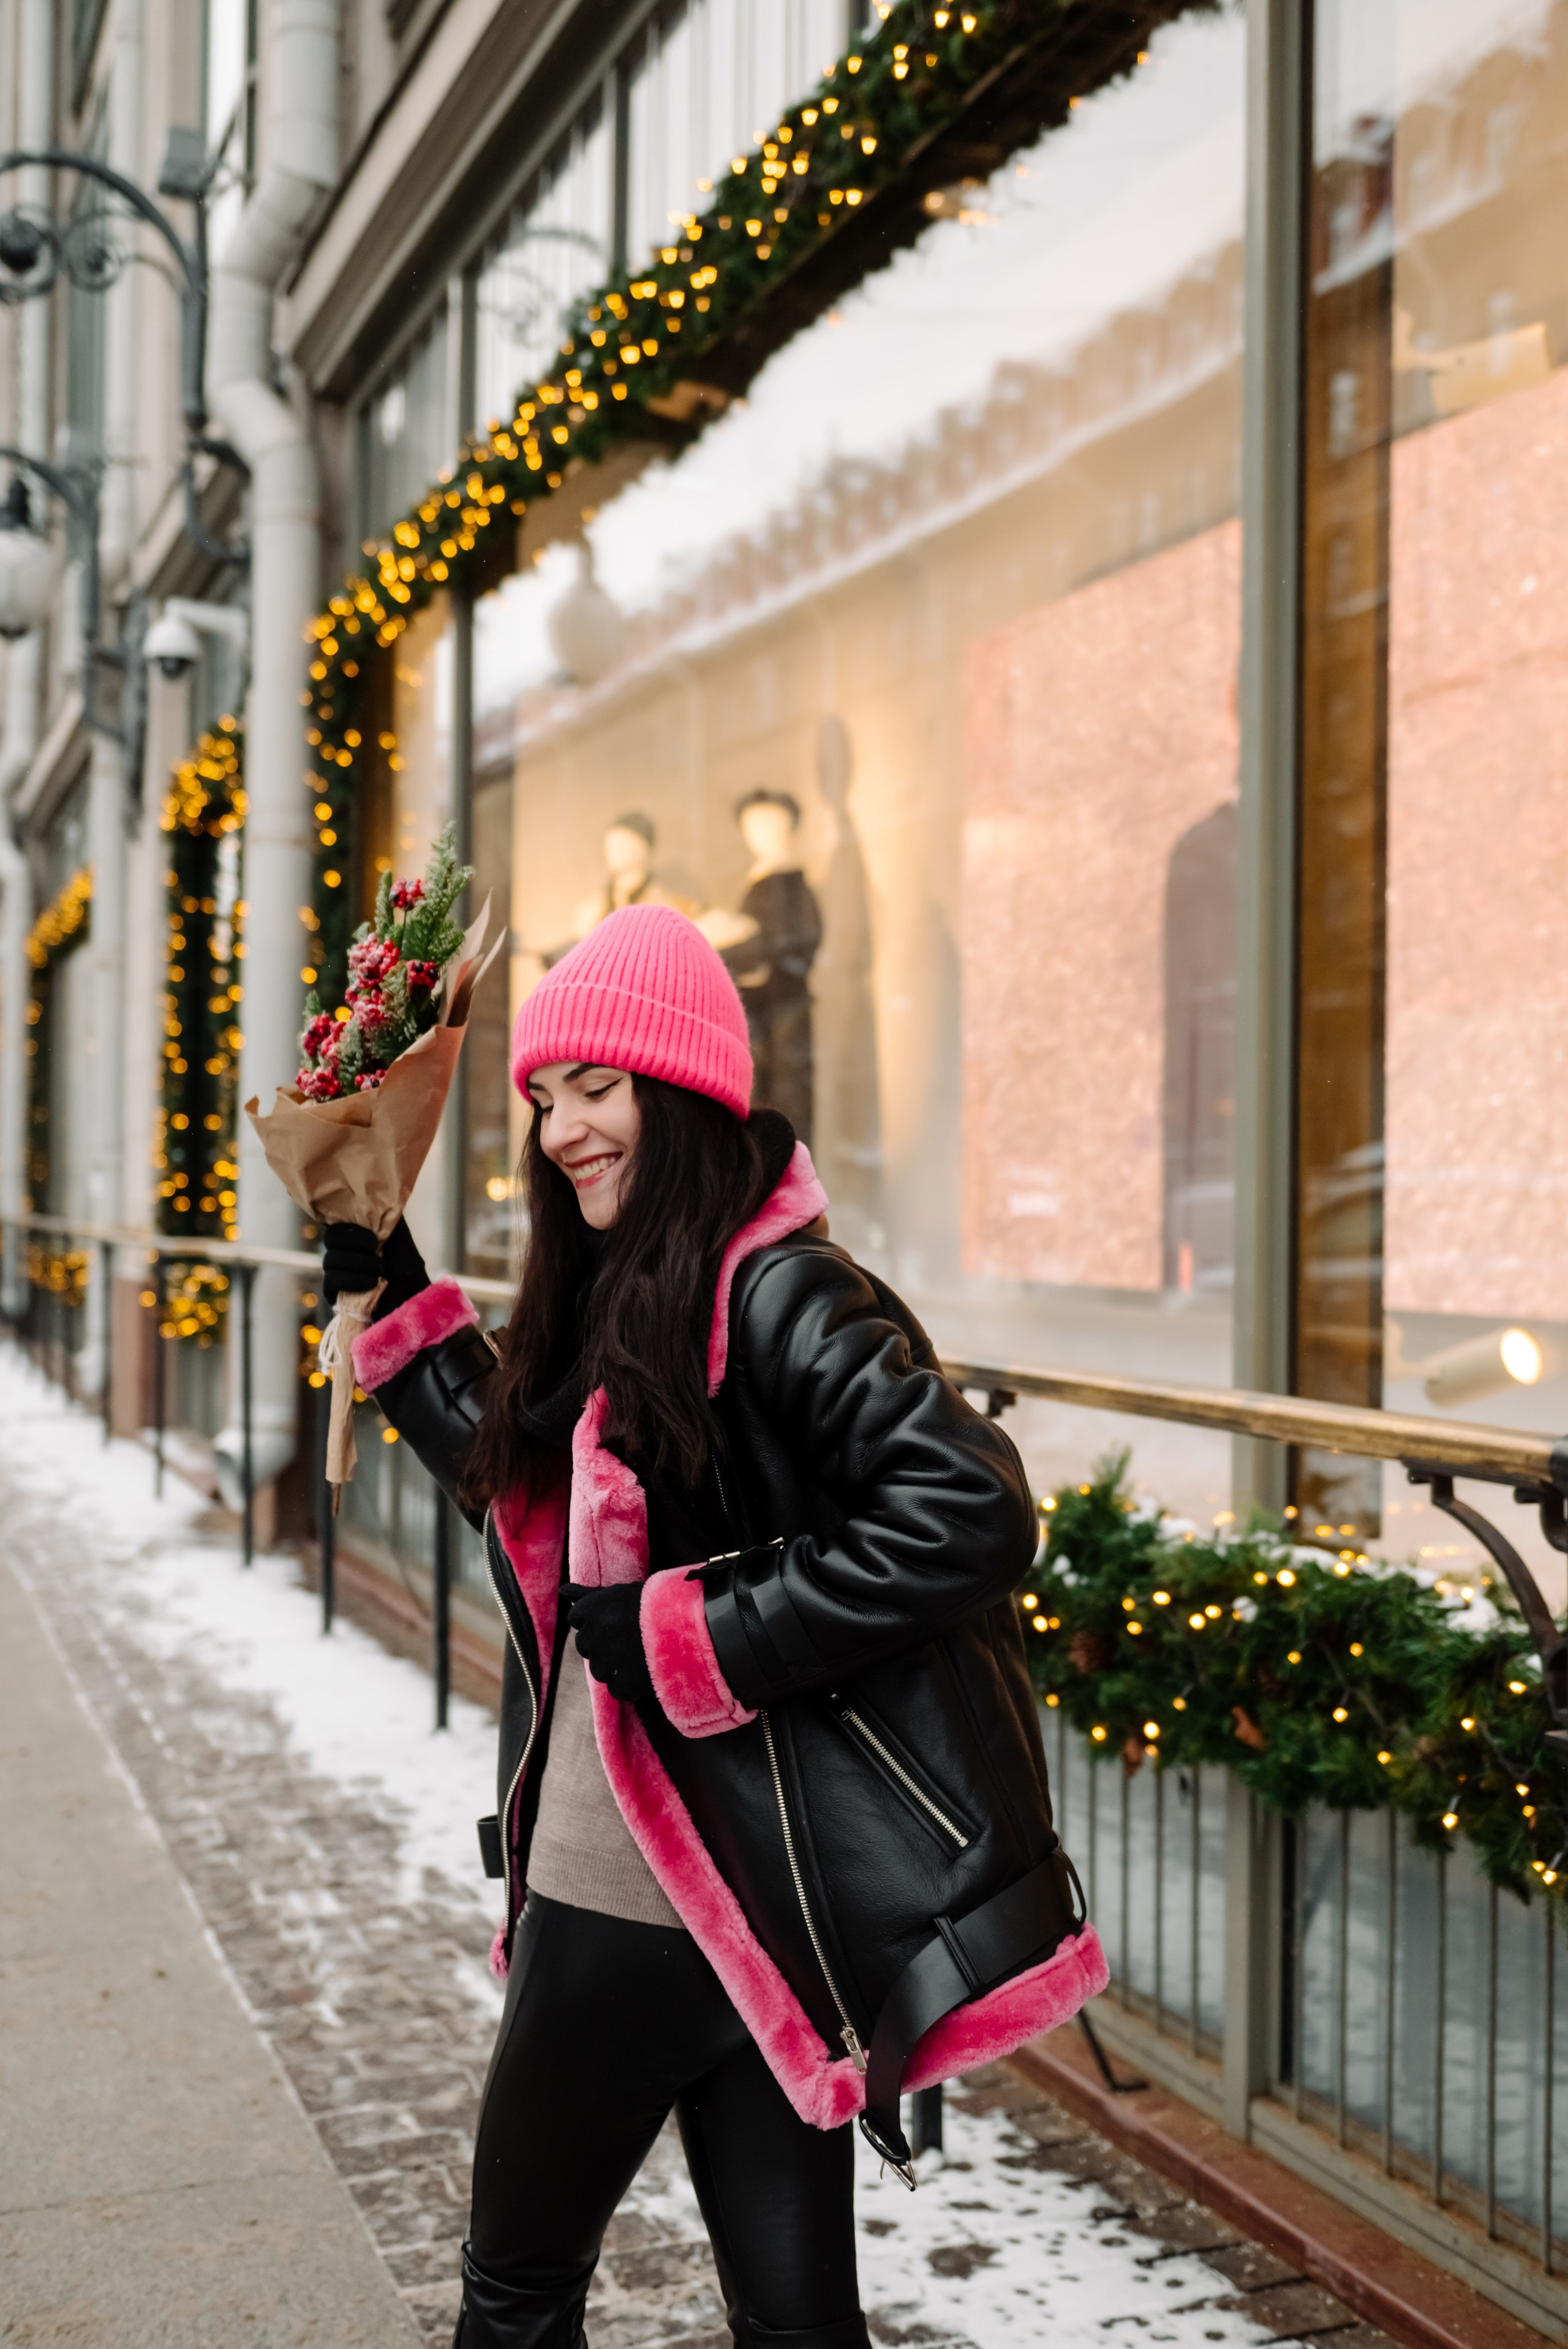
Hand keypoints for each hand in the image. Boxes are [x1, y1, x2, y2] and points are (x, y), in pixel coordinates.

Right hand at [320, 1218, 427, 1312]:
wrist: (410, 1297)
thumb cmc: (407, 1266)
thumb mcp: (398, 1236)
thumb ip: (382, 1218)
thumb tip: (371, 1197)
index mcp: (354, 1235)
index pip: (337, 1223)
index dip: (352, 1230)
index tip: (375, 1240)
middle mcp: (341, 1251)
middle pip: (331, 1239)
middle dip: (356, 1244)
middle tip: (378, 1252)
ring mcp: (335, 1271)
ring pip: (331, 1260)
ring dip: (359, 1264)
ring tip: (380, 1271)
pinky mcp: (332, 1292)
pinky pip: (332, 1281)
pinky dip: (352, 1280)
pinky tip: (371, 1283)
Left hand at [566, 1582, 652, 1703]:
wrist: (689, 1627)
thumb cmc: (655, 1603)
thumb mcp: (619, 1593)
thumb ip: (587, 1595)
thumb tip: (562, 1589)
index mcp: (589, 1611)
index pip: (577, 1618)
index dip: (595, 1618)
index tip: (615, 1617)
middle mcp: (591, 1637)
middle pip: (585, 1645)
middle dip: (601, 1642)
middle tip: (628, 1636)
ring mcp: (605, 1664)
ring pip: (600, 1668)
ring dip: (614, 1663)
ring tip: (639, 1652)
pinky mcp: (621, 1686)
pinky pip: (616, 1688)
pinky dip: (628, 1683)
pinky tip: (645, 1668)